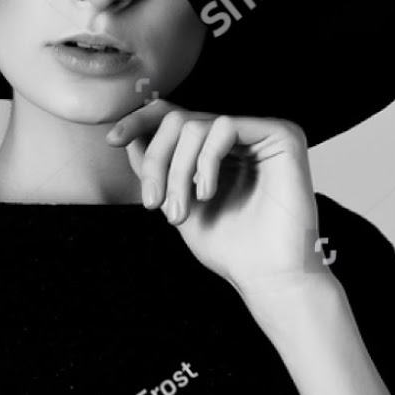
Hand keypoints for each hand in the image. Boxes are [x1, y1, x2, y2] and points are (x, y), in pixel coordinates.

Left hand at [105, 99, 325, 295]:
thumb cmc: (229, 249)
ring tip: (178, 213)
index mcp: (217, 149)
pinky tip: (206, 194)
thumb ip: (156, 170)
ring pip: (195, 126)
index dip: (139, 121)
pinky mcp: (282, 134)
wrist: (267, 277)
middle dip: (156, 161)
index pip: (173, 117)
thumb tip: (125, 136)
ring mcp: (261, 132)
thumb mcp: (176, 205)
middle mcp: (239, 135)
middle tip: (153, 203)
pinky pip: (225, 127)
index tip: (112, 140)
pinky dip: (205, 162)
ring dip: (176, 172)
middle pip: (177, 120)